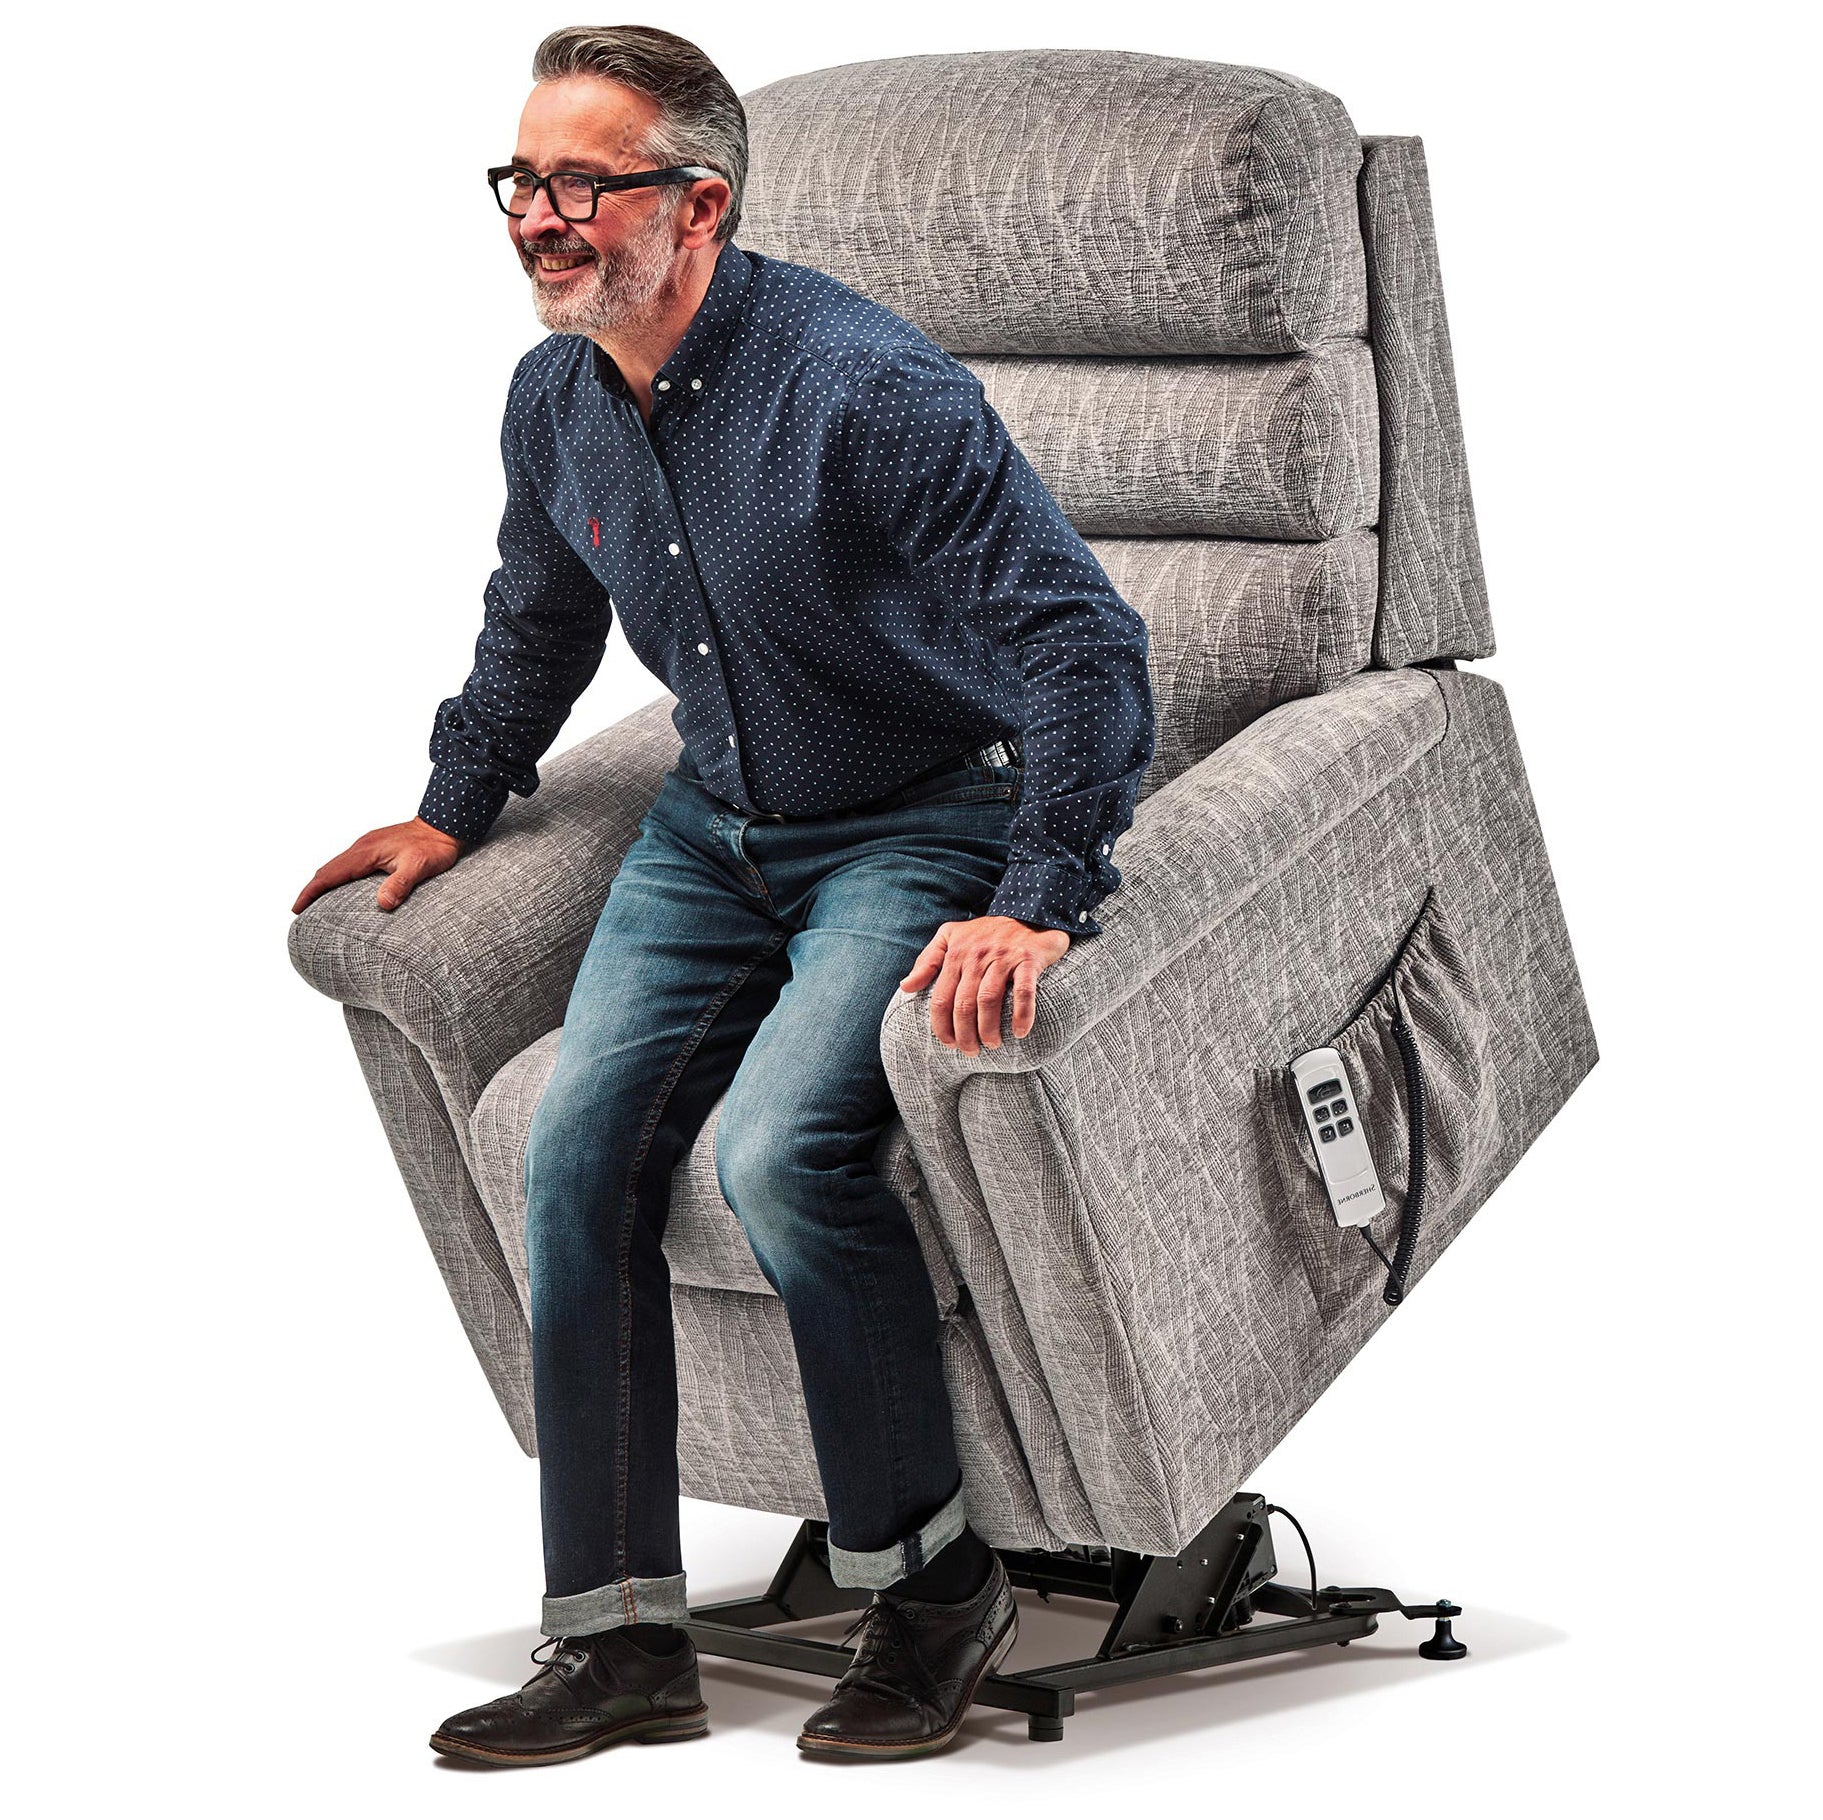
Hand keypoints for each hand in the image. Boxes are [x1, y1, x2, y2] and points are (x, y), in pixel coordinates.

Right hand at [292, 817, 466, 915]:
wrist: (443, 825)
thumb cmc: (433, 846)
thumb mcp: (420, 867)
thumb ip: (400, 884)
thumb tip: (382, 904)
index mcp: (366, 852)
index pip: (330, 874)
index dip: (311, 892)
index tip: (297, 908)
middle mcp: (362, 847)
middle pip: (327, 870)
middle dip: (311, 889)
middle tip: (300, 910)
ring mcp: (367, 846)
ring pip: (336, 866)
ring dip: (323, 882)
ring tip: (314, 902)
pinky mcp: (374, 848)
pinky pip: (347, 863)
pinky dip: (337, 876)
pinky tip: (341, 887)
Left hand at [899, 915, 1070, 1054]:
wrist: (1029, 912)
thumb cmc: (985, 932)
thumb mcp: (950, 937)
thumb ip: (927, 961)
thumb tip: (905, 987)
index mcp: (955, 954)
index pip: (941, 998)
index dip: (941, 1026)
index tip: (948, 1044)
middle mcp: (976, 956)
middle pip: (963, 1004)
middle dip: (964, 1034)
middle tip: (971, 1051)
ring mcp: (1002, 957)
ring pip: (988, 1000)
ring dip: (988, 1029)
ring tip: (992, 1045)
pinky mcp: (1028, 959)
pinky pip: (1024, 992)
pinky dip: (1022, 1014)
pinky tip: (1020, 1033)